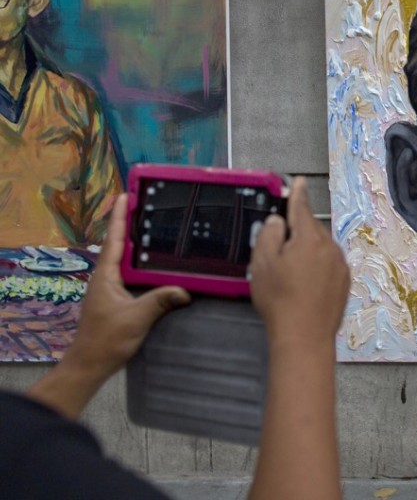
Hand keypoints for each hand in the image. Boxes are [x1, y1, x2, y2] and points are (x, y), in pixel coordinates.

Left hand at [28, 194, 190, 418]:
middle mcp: (106, 278)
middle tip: (145, 205)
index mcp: (106, 276)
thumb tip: (185, 290)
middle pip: (119, 245)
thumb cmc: (106, 340)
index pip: (114, 240)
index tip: (125, 195)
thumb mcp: (136, 318)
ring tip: (153, 228)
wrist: (89, 364)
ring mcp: (110, 289)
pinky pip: (131, 275)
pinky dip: (142, 264)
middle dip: (130, 224)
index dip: (119, 217)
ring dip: (136, 244)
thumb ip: (159, 301)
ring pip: (125, 260)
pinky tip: (156, 265)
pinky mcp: (117, 300)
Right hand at [249, 177, 351, 347]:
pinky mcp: (344, 282)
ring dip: (307, 253)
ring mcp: (340, 265)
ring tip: (289, 277)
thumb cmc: (280, 300)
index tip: (299, 182)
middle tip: (278, 253)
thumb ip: (269, 235)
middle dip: (296, 234)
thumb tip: (278, 222)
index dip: (297, 194)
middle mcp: (330, 247)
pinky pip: (328, 265)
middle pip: (310, 230)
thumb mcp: (262, 263)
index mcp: (309, 238)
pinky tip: (303, 286)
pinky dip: (317, 269)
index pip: (301, 208)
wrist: (304, 336)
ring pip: (320, 248)